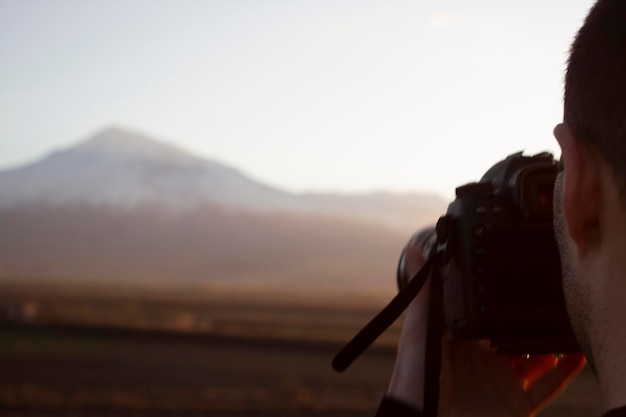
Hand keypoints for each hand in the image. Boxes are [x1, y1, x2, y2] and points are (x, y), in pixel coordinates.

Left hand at [386, 234, 585, 416]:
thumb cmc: (415, 376)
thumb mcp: (419, 328)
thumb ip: (424, 291)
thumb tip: (414, 250)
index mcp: (462, 341)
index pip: (485, 316)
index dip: (498, 300)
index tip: (513, 277)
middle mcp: (484, 360)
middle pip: (513, 336)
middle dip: (526, 319)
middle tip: (542, 296)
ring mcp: (502, 382)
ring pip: (534, 359)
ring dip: (548, 343)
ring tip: (558, 320)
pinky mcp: (517, 403)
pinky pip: (548, 388)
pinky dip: (564, 373)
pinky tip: (574, 353)